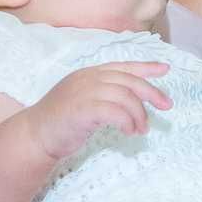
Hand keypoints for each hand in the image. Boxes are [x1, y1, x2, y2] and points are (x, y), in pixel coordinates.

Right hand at [25, 62, 169, 160]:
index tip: (166, 68)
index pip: (123, 66)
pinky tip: (129, 131)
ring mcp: (84, 92)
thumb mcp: (84, 101)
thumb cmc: (61, 122)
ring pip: (124, 96)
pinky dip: (127, 121)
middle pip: (128, 80)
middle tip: (166, 106)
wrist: (34, 135)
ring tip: (141, 129)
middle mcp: (88, 78)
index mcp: (89, 73)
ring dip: (139, 114)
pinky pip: (114, 112)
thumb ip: (104, 95)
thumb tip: (133, 101)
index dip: (146, 66)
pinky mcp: (82, 109)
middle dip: (151, 92)